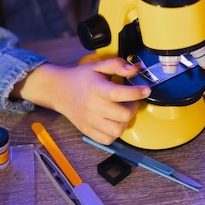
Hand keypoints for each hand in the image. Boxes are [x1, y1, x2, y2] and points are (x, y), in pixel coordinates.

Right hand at [14, 58, 149, 144]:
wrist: (59, 91)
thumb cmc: (80, 78)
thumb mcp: (98, 66)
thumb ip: (117, 65)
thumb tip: (134, 70)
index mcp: (95, 88)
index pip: (118, 93)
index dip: (135, 93)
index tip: (145, 90)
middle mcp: (92, 106)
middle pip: (123, 115)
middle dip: (132, 107)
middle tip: (130, 101)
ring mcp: (89, 121)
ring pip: (117, 130)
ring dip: (125, 121)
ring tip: (121, 111)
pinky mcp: (87, 131)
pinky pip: (108, 140)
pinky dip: (114, 133)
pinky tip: (113, 121)